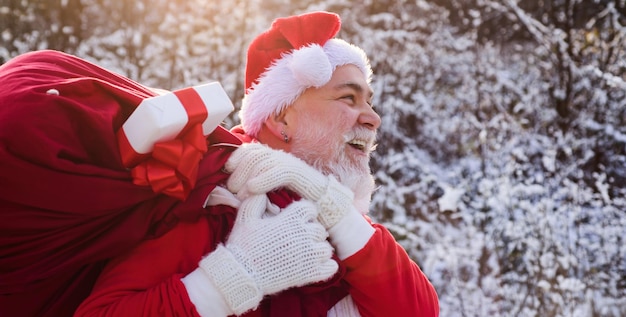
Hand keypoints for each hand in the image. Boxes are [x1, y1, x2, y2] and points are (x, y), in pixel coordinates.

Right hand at [197, 194, 337, 314]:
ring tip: (304, 253)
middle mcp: (304, 234)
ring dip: (317, 250)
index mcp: (292, 219)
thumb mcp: (246, 216)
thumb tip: (265, 192)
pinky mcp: (310, 273)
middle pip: (319, 228)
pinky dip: (325, 266)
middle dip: (309, 232)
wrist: (241, 274)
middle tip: (296, 239)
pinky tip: (313, 266)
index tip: (293, 221)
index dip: (303, 214)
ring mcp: (309, 255)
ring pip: (326, 248)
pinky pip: (331, 267)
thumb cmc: (243, 244)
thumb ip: (257, 200)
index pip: (310, 208)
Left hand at [225, 142, 354, 228]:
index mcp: (276, 162)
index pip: (253, 150)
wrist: (328, 216)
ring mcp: (294, 166)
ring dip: (248, 175)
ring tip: (239, 193)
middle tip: (230, 188)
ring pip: (266, 162)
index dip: (237, 157)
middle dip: (240, 169)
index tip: (225, 171)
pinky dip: (264, 179)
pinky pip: (280, 172)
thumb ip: (257, 190)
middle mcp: (284, 160)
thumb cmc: (297, 210)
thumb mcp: (272, 199)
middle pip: (256, 154)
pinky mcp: (303, 175)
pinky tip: (253, 188)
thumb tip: (232, 189)